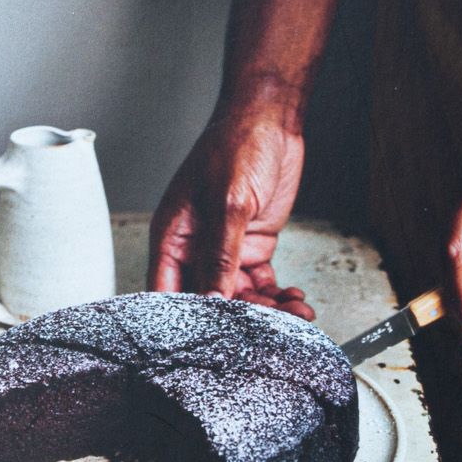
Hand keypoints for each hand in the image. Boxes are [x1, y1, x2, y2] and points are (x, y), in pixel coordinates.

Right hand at [148, 99, 316, 317]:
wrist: (272, 120)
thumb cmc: (237, 145)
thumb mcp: (230, 202)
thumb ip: (221, 254)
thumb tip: (213, 297)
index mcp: (173, 235)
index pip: (167, 291)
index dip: (184, 319)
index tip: (209, 340)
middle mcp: (196, 246)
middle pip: (208, 299)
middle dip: (237, 318)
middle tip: (266, 329)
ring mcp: (225, 247)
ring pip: (238, 295)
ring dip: (265, 309)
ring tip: (294, 314)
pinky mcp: (251, 245)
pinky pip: (259, 282)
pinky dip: (277, 295)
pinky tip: (294, 300)